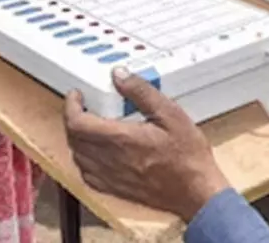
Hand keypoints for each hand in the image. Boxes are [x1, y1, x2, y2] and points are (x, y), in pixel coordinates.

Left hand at [64, 70, 229, 220]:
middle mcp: (111, 160)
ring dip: (78, 139)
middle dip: (73, 119)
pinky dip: (85, 161)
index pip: (77, 123)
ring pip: (78, 158)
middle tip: (83, 107)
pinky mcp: (117, 190)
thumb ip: (141, 92)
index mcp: (121, 139)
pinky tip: (96, 154)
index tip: (76, 95)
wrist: (198, 192)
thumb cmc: (188, 156)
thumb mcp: (170, 114)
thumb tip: (119, 75)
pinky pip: (88, 176)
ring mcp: (112, 178)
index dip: (71, 106)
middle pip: (74, 139)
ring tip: (89, 126)